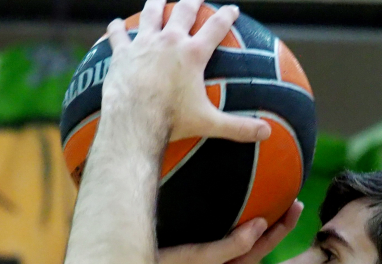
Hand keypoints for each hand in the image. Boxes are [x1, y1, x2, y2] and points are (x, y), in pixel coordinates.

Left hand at [103, 0, 270, 151]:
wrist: (134, 121)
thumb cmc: (171, 120)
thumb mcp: (208, 123)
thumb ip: (237, 127)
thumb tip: (266, 133)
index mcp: (193, 53)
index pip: (216, 27)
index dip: (227, 16)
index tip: (232, 10)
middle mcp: (170, 41)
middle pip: (184, 10)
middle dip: (192, 1)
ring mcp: (144, 44)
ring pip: (151, 13)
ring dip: (156, 3)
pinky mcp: (122, 53)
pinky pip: (118, 35)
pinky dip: (116, 30)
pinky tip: (115, 26)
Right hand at [157, 200, 302, 263]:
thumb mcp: (202, 257)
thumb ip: (234, 244)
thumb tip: (261, 224)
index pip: (267, 244)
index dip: (285, 224)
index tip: (298, 202)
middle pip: (260, 243)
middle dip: (277, 223)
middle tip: (291, 199)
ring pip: (246, 241)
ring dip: (259, 223)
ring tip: (270, 202)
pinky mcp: (202, 257)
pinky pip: (229, 238)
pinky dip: (238, 224)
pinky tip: (235, 212)